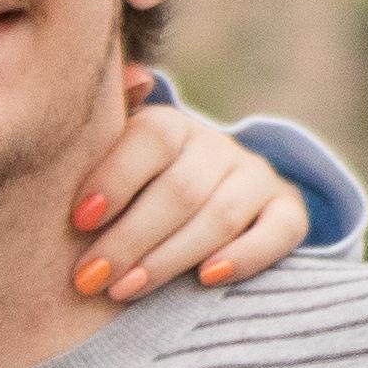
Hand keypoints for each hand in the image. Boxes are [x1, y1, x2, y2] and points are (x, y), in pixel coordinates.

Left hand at [74, 80, 315, 304]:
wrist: (208, 195)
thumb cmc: (139, 185)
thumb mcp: (114, 157)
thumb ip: (108, 127)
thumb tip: (133, 78)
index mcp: (171, 126)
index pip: (151, 138)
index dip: (115, 178)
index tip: (79, 220)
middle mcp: (217, 146)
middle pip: (180, 189)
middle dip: (130, 239)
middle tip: (90, 278)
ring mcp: (256, 177)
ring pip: (220, 216)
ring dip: (170, 258)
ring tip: (126, 289)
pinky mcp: (288, 210)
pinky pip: (279, 232)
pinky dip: (245, 256)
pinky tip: (206, 279)